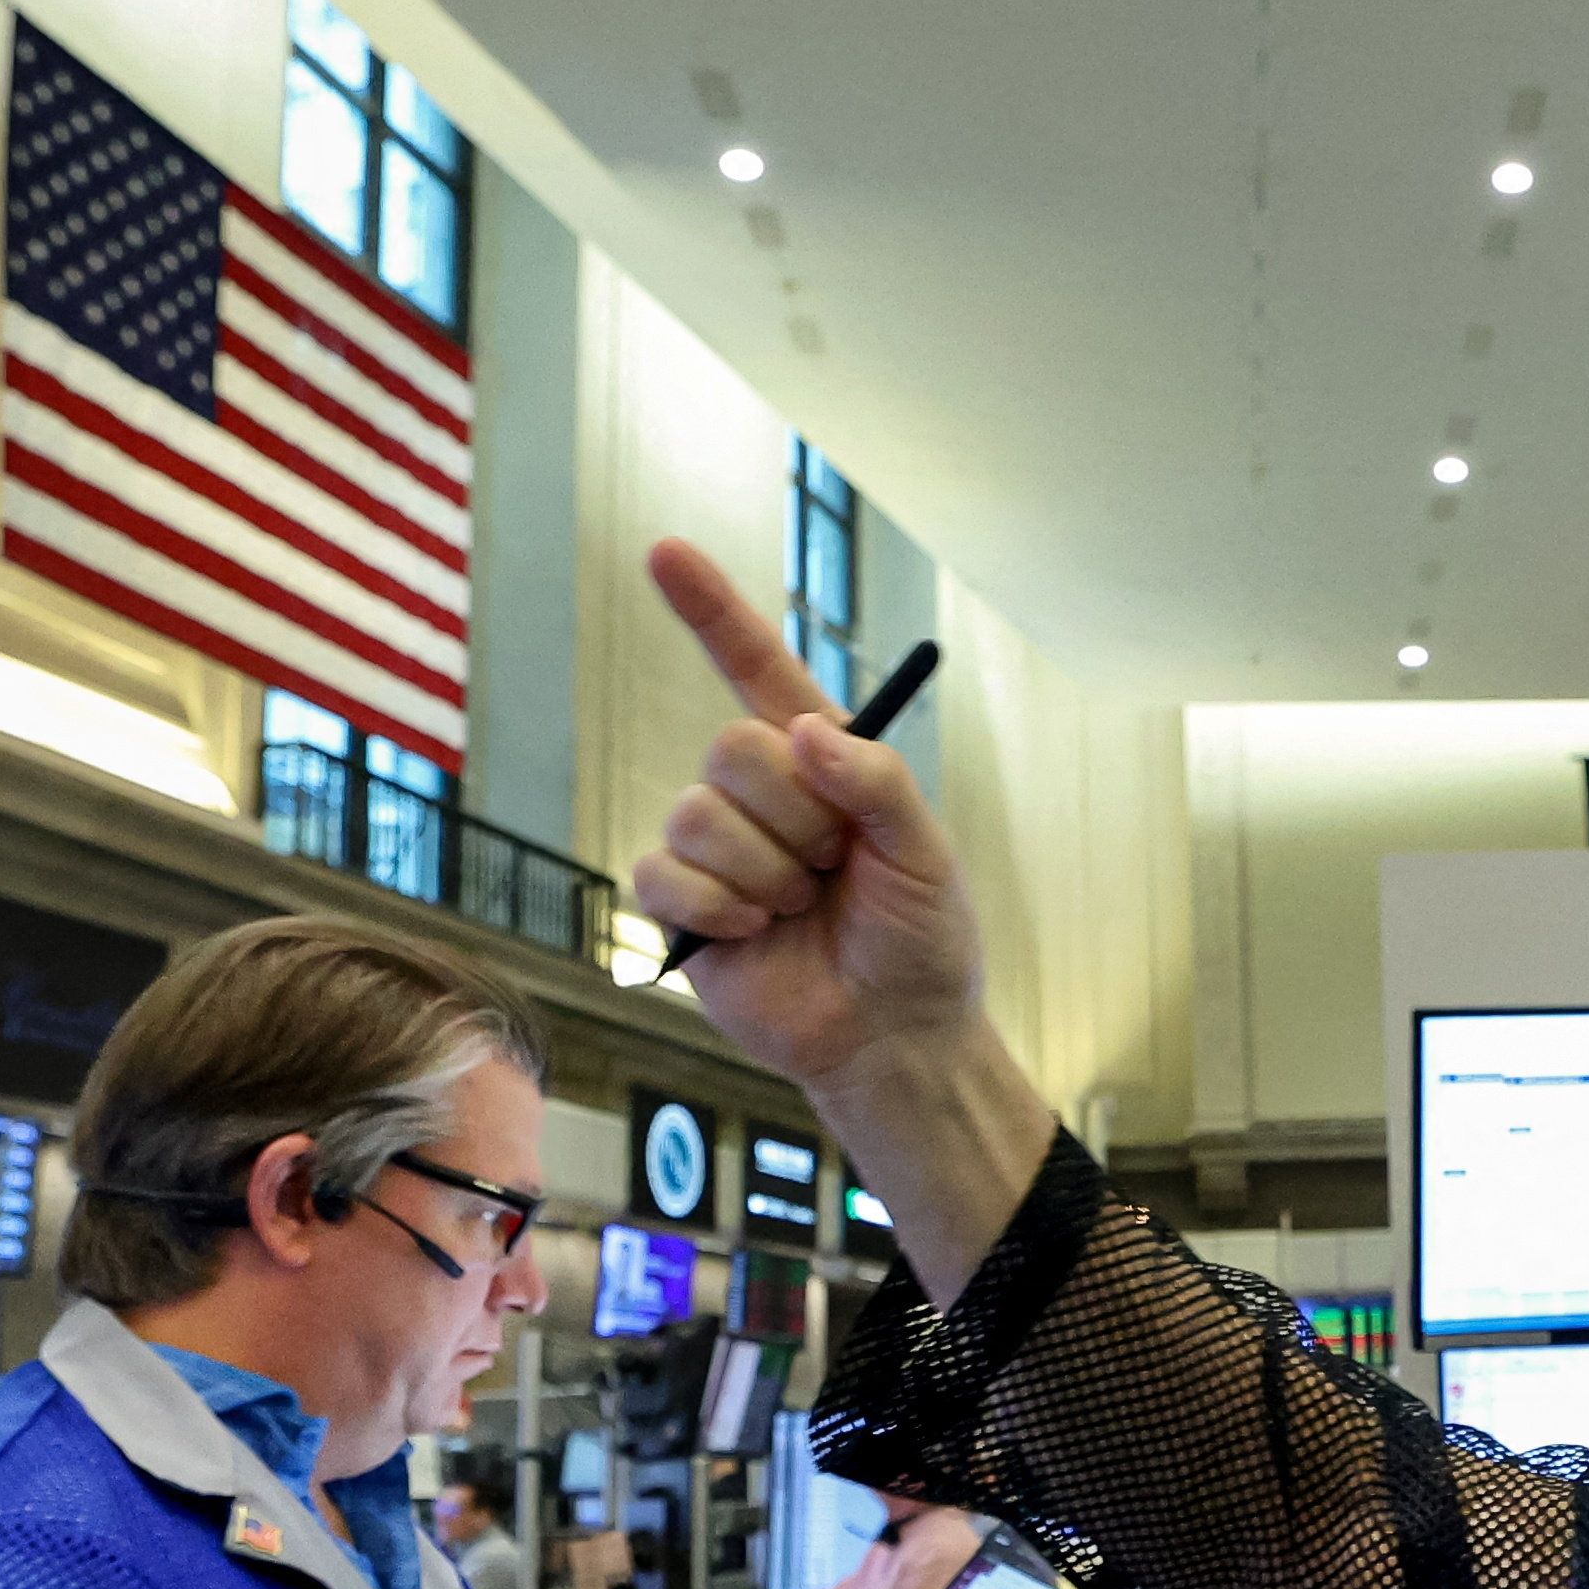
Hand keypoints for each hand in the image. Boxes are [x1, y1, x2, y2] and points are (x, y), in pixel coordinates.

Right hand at [638, 539, 982, 1092]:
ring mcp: (716, 846)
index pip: (758, 669)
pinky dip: (716, 906)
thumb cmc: (920, 942)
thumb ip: (876, 783)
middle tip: (832, 869)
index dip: (712, 612)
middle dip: (796, 815)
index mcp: (823, 763)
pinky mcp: (681, 903)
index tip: (664, 552)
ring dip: (763, 870)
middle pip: (733, 747)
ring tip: (801, 908)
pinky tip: (753, 932)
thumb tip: (805, 733)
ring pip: (697, 812)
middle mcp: (762, 794)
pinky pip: (662, 873)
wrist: (892, 1036)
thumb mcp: (926, 854)